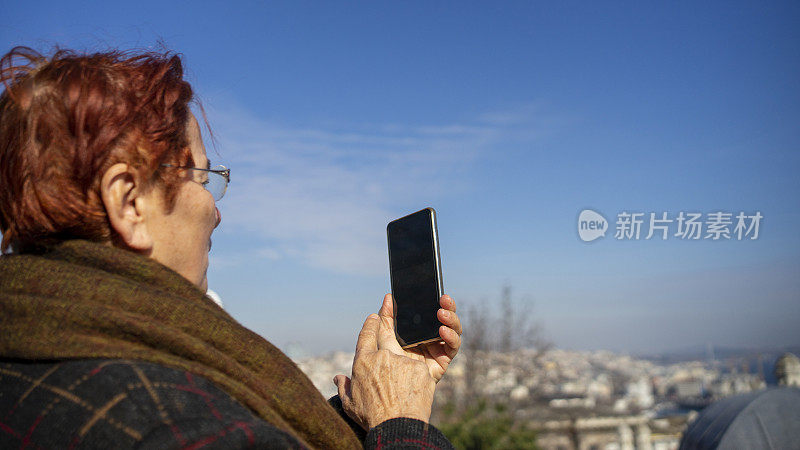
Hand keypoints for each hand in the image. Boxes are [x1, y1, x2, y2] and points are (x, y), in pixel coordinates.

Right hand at [333, 314, 435, 428]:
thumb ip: (343, 387)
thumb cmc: (370, 418)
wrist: (397, 428)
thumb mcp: (350, 404)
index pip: (366, 335)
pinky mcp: (421, 369)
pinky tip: (413, 394)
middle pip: (387, 344)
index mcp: (363, 362)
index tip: (374, 317)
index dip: (370, 324)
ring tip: (402, 391)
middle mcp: (383, 356)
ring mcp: (403, 361)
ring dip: (404, 371)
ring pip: (404, 360)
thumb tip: (337, 378)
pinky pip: (418, 370)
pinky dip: (416, 380)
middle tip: (391, 357)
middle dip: (389, 348)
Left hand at [377, 293, 461, 382]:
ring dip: (452, 319)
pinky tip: (443, 331)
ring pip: (455, 329)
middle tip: (444, 299)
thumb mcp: (384, 334)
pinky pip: (453, 346)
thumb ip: (386, 316)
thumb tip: (389, 297)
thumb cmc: (387, 360)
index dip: (440, 301)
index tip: (438, 293)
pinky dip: (451, 337)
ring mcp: (440, 347)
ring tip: (442, 314)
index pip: (434, 311)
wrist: (392, 383)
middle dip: (449, 307)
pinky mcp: (445, 359)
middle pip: (448, 318)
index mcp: (421, 328)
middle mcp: (433, 336)